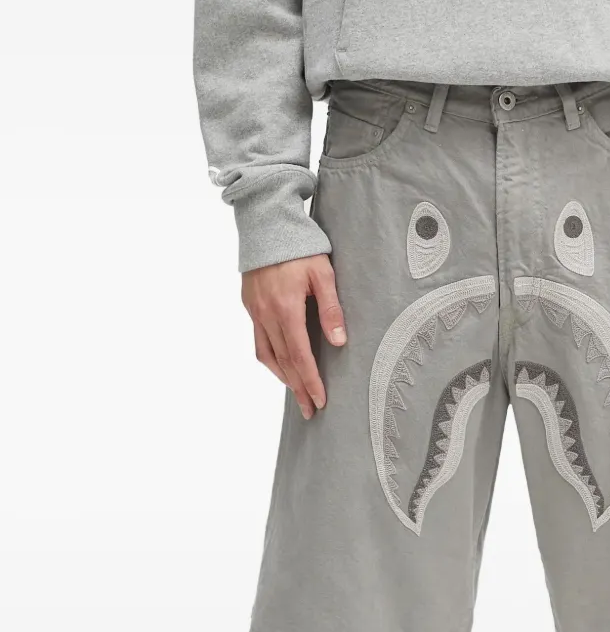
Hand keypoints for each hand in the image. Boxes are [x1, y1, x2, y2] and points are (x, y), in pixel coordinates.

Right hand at [241, 255, 346, 419]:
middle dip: (298, 388)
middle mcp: (266, 314)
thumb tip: (338, 342)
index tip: (318, 401)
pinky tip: (281, 366)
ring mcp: (255, 311)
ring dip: (282, 377)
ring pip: (267, 354)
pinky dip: (270, 359)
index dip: (310, 381)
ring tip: (296, 392)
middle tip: (309, 410)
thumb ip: (331, 309)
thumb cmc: (299, 245)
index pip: (300, 356)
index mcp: (286, 308)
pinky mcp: (250, 305)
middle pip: (284, 362)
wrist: (265, 221)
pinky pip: (258, 341)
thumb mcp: (322, 273)